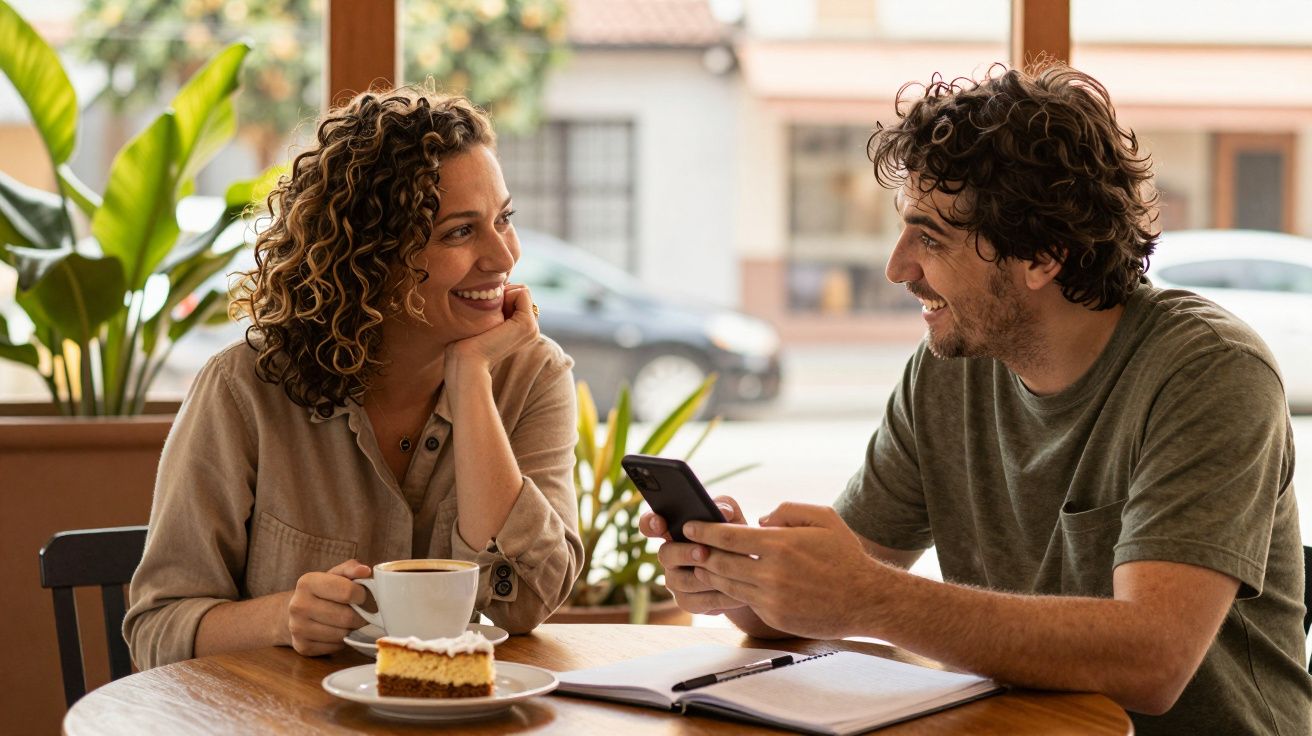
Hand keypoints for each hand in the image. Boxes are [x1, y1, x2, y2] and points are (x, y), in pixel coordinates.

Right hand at [285, 559, 370, 655]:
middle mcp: (298, 605)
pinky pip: (335, 647)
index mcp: (307, 582)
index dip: (361, 595)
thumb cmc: (321, 591)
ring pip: (342, 634)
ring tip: (346, 621)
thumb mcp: (334, 575)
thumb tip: (365, 571)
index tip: (361, 595)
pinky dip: (341, 641)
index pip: (348, 592)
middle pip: (347, 617)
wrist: (292, 612)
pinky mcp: (302, 647)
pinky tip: (335, 631)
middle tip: (359, 612)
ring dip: (351, 629)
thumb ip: (351, 569)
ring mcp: (298, 628)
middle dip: (360, 616)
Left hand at [445, 284, 538, 377]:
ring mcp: (532, 327)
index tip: (484, 312)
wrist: (467, 363)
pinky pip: (523, 292)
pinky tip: (495, 314)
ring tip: (491, 317)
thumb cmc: (464, 344)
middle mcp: (530, 329)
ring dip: (503, 295)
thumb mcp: (481, 321)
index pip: (516, 295)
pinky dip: (507, 295)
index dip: (499, 296)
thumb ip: (492, 307)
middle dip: (503, 294)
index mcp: (520, 329)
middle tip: (488, 315)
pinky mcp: (528, 324)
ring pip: (522, 290)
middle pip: (520, 291)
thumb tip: (495, 286)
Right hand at [639, 496, 748, 615]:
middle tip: (703, 552)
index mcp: (674, 530)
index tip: (660, 523)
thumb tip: (723, 511)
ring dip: (704, 577)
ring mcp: (675, 579)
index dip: (650, 523)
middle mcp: (670, 554)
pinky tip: (735, 592)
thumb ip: (726, 508)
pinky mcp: (686, 601)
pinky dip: (717, 597)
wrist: (750, 574)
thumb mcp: (734, 519)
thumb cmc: (735, 540)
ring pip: (680, 581)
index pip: (650, 524)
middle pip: (665, 554)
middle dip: (684, 553)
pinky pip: (695, 602)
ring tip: (727, 573)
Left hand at [684, 502, 889, 638]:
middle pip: (720, 562)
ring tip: (702, 563)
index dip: (704, 530)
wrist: (866, 599)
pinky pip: (745, 601)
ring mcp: (772, 598)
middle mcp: (772, 573)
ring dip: (711, 573)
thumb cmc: (844, 555)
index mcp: (780, 544)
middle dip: (700, 552)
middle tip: (687, 544)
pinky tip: (726, 583)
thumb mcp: (823, 518)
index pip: (728, 536)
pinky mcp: (775, 616)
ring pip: (727, 584)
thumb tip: (760, 520)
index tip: (689, 526)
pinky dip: (733, 591)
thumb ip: (788, 510)